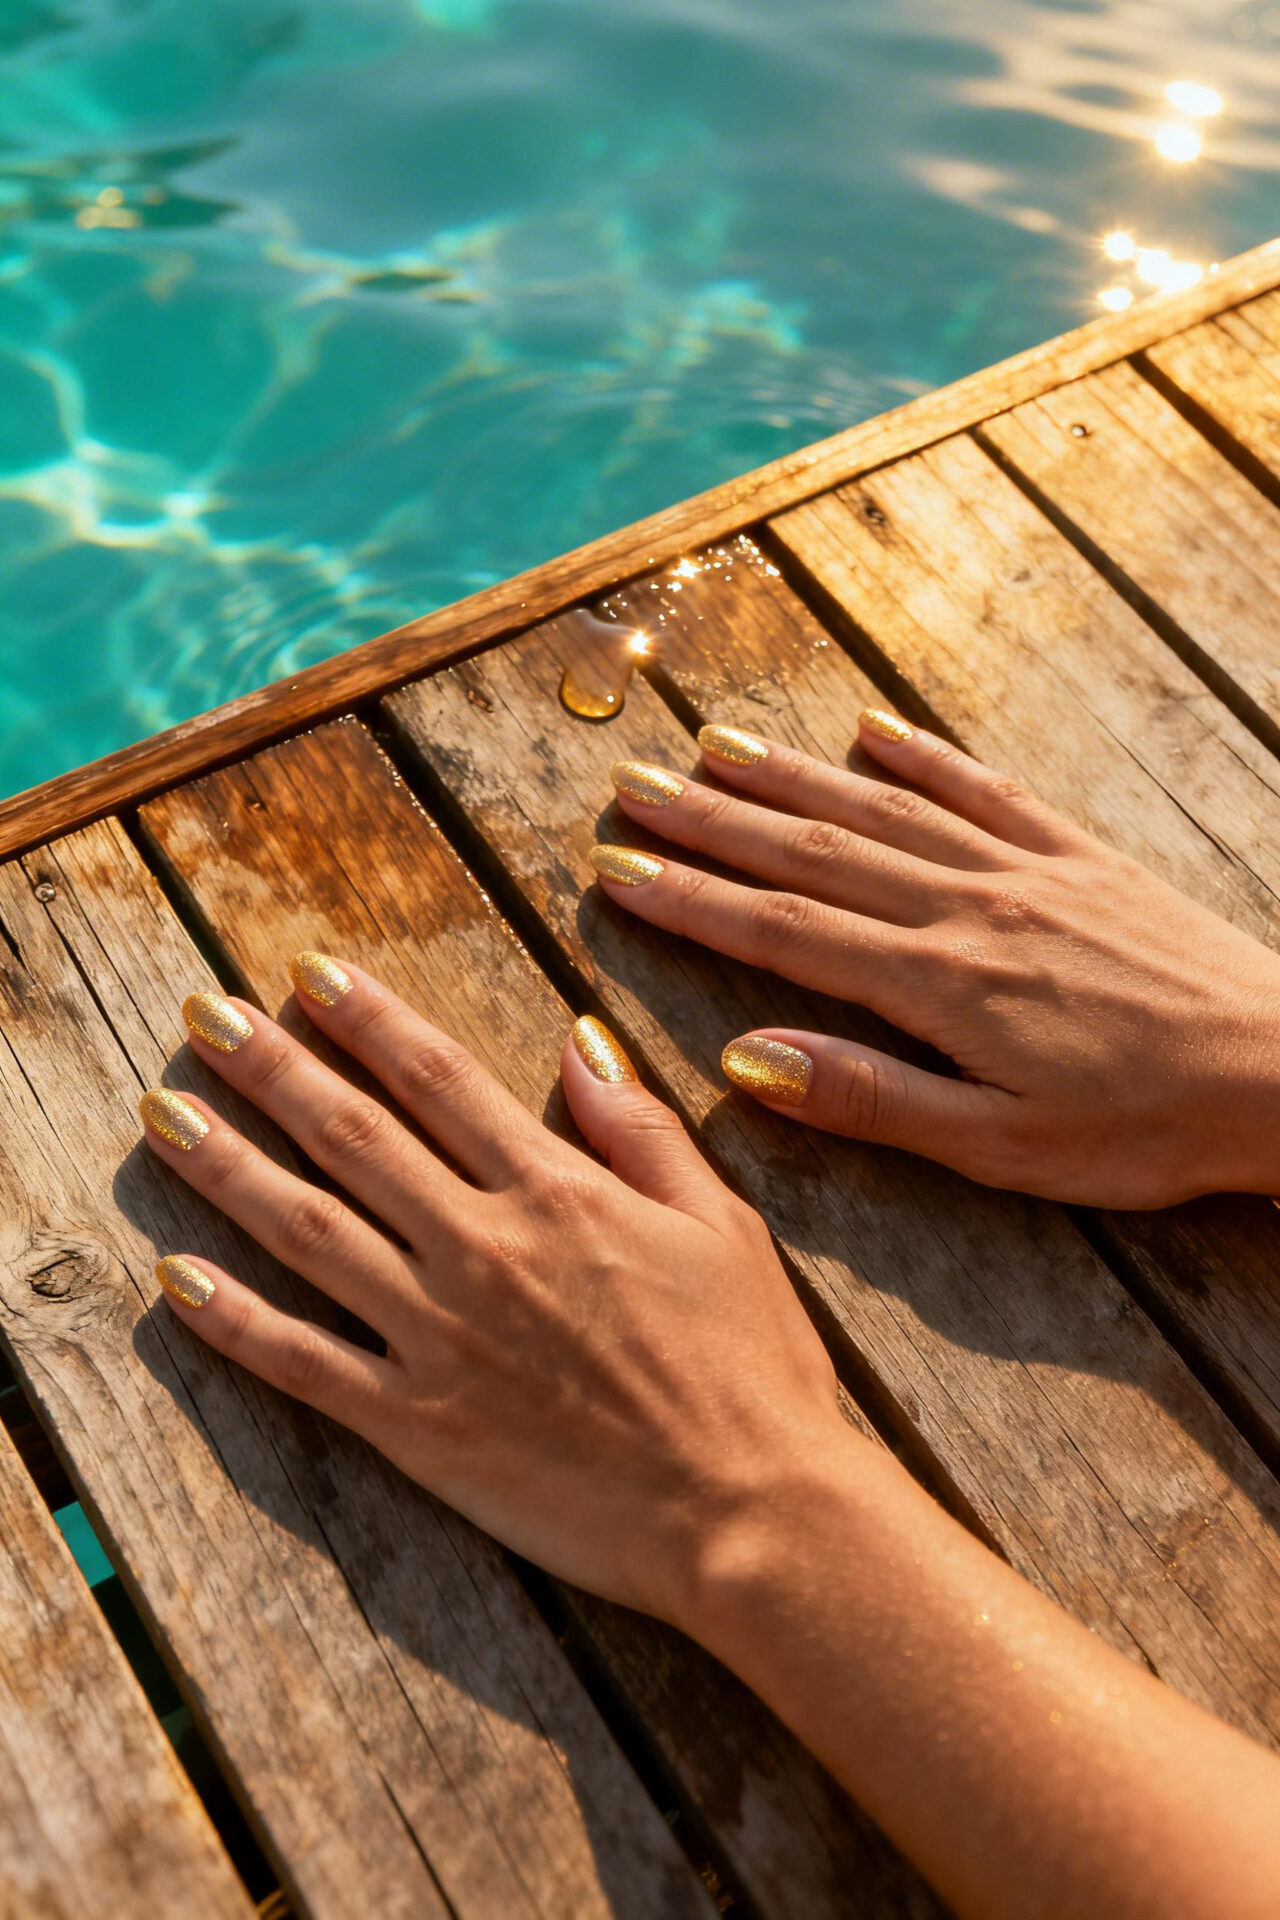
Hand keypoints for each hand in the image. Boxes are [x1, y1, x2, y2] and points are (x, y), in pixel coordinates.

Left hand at [140, 960, 844, 1629]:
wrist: (750, 1512)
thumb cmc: (752, 1366)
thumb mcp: (720, 1222)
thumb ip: (637, 1128)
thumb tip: (578, 1040)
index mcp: (557, 1192)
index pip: (439, 1080)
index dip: (367, 1019)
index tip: (307, 974)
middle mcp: (482, 1247)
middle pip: (352, 1137)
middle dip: (271, 1066)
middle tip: (201, 1015)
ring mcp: (440, 1337)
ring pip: (308, 1232)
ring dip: (226, 1166)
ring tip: (161, 1114)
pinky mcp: (418, 1426)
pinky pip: (306, 1363)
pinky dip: (234, 1322)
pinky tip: (176, 1279)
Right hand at [594, 714, 1279, 1207]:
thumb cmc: (1143, 1129)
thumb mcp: (998, 1146)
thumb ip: (869, 1097)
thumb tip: (745, 1059)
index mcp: (937, 982)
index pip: (783, 930)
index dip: (691, 898)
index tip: (614, 869)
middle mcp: (967, 906)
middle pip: (812, 850)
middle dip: (711, 820)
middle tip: (629, 788)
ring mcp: (1024, 870)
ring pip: (881, 810)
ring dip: (788, 776)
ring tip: (712, 745)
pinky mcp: (1078, 858)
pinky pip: (983, 790)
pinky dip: (919, 757)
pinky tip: (869, 730)